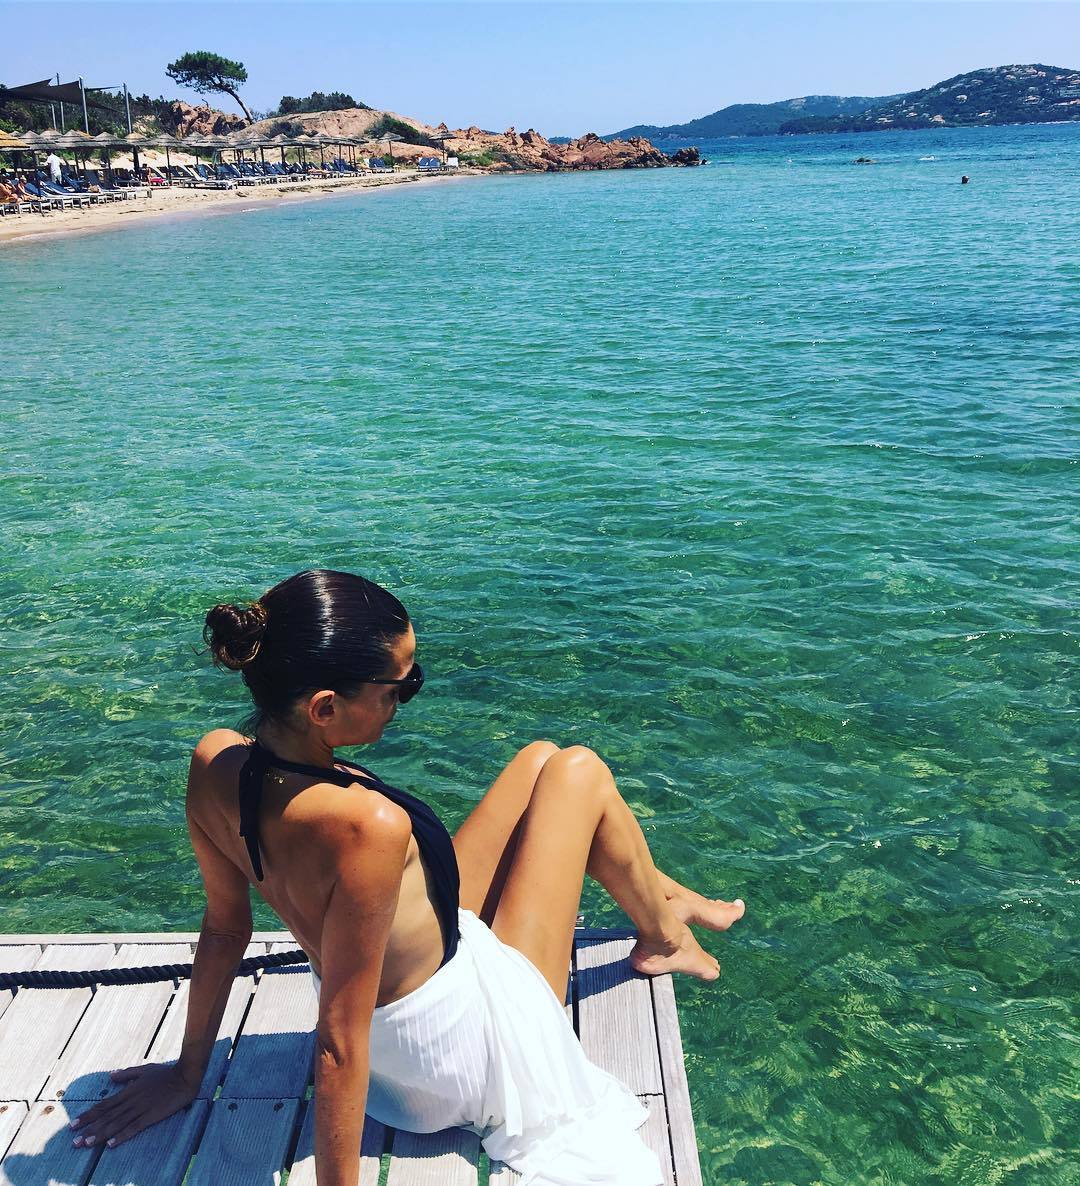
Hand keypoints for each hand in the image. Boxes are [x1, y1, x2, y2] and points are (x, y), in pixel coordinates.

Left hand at [69, 1062, 198, 1149]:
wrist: (185, 1075)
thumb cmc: (165, 1073)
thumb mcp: (145, 1069)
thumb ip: (127, 1074)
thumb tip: (110, 1076)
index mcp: (129, 1091)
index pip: (104, 1105)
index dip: (88, 1115)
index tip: (73, 1125)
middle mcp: (131, 1100)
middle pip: (106, 1116)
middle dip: (89, 1129)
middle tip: (73, 1141)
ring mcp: (141, 1108)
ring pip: (117, 1123)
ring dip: (100, 1134)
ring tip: (86, 1144)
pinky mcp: (151, 1115)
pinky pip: (134, 1127)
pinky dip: (122, 1135)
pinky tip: (111, 1144)